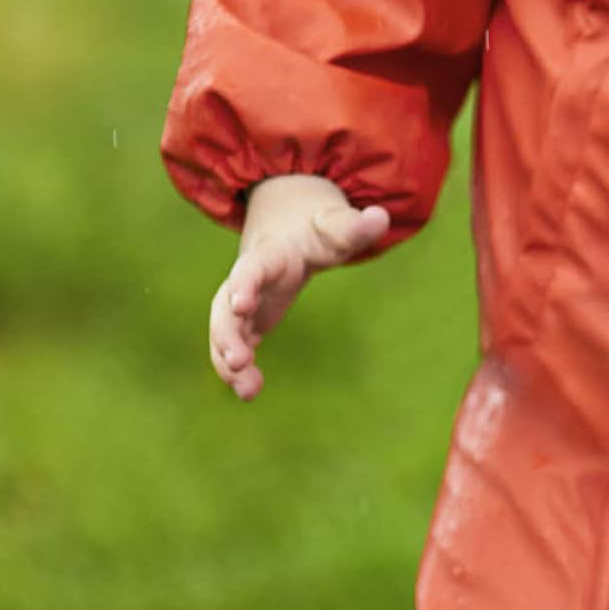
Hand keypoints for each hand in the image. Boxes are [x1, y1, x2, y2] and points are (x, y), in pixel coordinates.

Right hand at [208, 175, 388, 400]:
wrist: (288, 227)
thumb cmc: (315, 229)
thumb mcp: (336, 226)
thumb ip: (355, 227)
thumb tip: (382, 218)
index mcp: (270, 253)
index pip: (252, 267)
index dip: (244, 284)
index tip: (240, 304)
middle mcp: (247, 278)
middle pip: (226, 305)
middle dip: (227, 333)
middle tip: (237, 361)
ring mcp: (243, 300)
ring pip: (225, 331)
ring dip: (228, 359)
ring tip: (247, 391)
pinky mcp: (247, 321)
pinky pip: (233, 345)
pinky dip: (236, 368)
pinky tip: (249, 391)